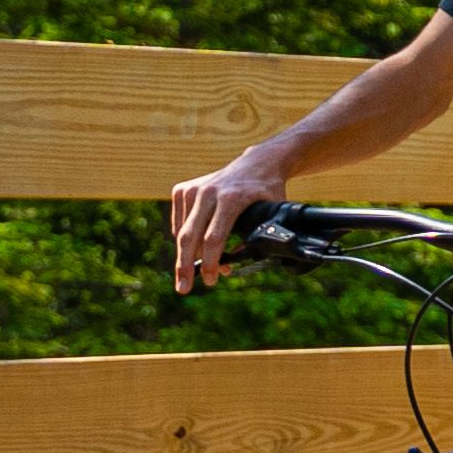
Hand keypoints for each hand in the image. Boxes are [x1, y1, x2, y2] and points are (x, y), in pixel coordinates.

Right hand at [166, 157, 289, 293]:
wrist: (257, 163)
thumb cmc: (268, 191)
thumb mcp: (273, 212)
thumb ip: (260, 234)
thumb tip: (239, 257)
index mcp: (231, 198)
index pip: (214, 237)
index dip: (211, 262)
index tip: (210, 280)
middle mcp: (208, 192)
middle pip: (190, 237)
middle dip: (185, 267)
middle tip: (183, 289)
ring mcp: (193, 189)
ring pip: (182, 232)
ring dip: (190, 256)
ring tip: (206, 269)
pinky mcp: (183, 189)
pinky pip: (179, 224)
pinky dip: (186, 239)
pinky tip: (200, 247)